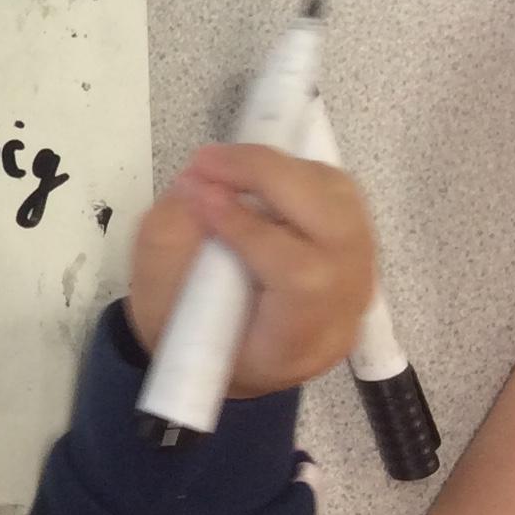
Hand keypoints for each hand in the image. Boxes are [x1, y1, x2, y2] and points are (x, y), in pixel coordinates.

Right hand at [125, 142, 374, 398]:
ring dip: (283, 170)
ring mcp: (358, 279)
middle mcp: (342, 313)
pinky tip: (253, 177)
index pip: (300, 277)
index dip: (250, 227)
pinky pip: (340, 195)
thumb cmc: (185, 335)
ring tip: (227, 166)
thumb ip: (174, 241)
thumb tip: (198, 182)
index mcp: (294, 345)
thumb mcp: (155, 298)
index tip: (198, 195)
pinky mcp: (355, 250)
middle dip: (269, 178)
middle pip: (334, 228)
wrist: (220, 353)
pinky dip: (295, 172)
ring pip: (342, 202)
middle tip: (207, 161)